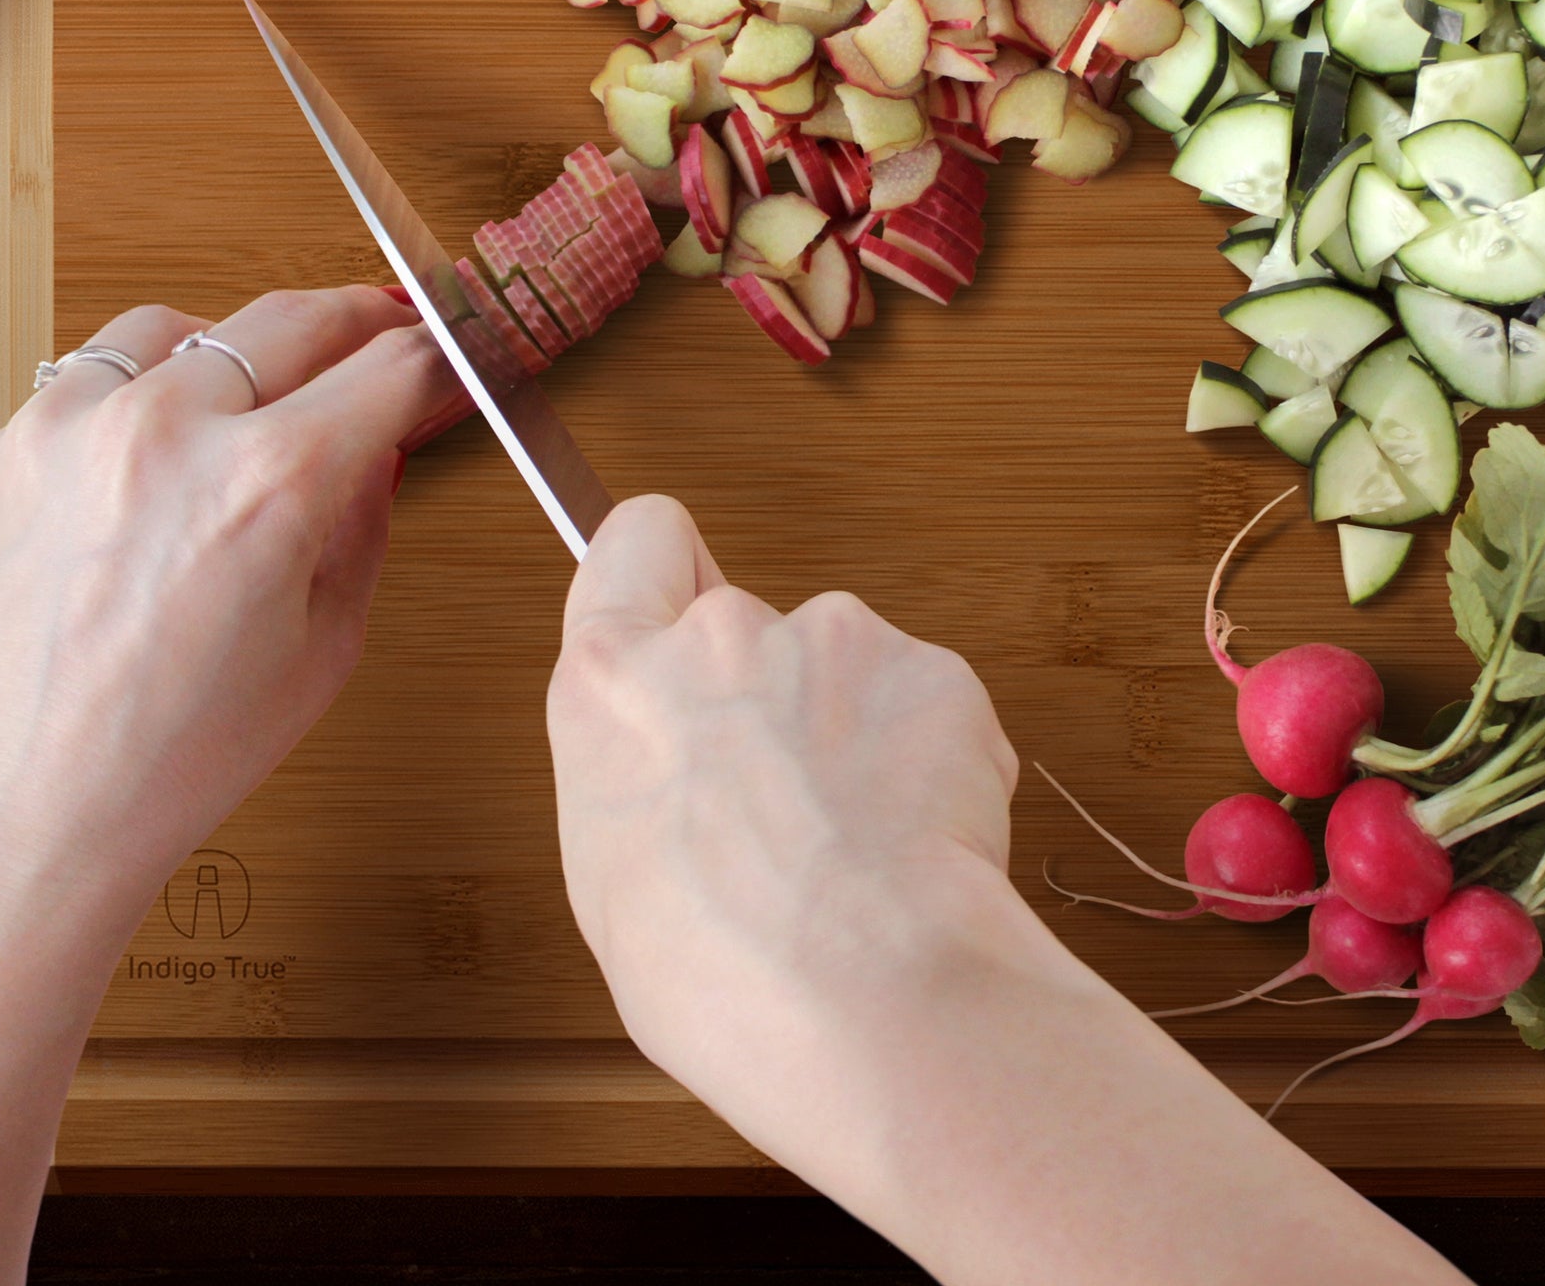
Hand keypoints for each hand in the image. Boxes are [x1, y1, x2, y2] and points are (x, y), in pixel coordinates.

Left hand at [0, 284, 460, 930]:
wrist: (31, 809)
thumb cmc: (176, 752)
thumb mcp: (327, 640)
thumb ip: (367, 517)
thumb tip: (383, 435)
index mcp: (269, 486)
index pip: (391, 367)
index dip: (442, 355)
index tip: (453, 353)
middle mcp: (169, 432)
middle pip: (301, 317)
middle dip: (362, 320)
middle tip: (387, 335)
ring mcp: (78, 427)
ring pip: (189, 325)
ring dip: (240, 349)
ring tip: (257, 399)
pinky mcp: (13, 443)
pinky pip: (97, 370)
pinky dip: (144, 391)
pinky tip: (163, 446)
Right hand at [547, 494, 1020, 1183]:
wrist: (873, 1001)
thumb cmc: (731, 982)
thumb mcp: (613, 885)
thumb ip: (643, 778)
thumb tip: (683, 778)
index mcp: (613, 684)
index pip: (633, 542)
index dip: (663, 571)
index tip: (679, 606)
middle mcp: (717, 637)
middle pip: (742, 628)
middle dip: (767, 695)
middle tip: (785, 805)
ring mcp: (833, 640)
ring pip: (841, 672)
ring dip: (850, 735)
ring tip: (858, 852)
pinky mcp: (932, 671)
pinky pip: (923, 706)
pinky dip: (928, 763)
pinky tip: (918, 851)